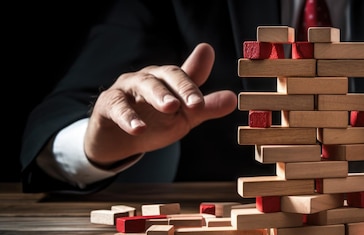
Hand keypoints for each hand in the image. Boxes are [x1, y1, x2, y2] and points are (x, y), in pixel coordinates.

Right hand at [84, 43, 236, 167]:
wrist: (119, 141)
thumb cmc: (154, 122)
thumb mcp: (183, 117)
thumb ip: (205, 107)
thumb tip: (233, 98)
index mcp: (168, 79)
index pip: (184, 75)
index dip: (196, 85)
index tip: (206, 100)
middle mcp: (149, 77)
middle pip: (166, 75)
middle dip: (183, 87)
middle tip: (195, 104)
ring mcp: (127, 88)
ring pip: (143, 84)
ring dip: (158, 95)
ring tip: (170, 107)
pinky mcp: (108, 104)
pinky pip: (117, 106)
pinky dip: (128, 116)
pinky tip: (137, 128)